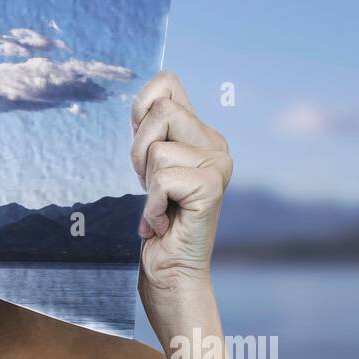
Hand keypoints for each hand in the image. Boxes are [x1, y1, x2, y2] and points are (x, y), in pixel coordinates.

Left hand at [129, 71, 231, 338]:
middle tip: (150, 187)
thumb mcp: (146, 167)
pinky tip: (163, 223)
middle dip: (139, 152)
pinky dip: (150, 207)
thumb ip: (151, 129)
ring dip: (145, 184)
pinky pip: (161, 179)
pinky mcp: (213, 187)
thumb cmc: (154, 222)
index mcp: (201, 133)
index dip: (140, 111)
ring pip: (156, 149)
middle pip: (159, 111)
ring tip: (159, 206)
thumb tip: (151, 87)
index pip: (166, 84)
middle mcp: (217, 144)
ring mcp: (219, 165)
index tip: (142, 153)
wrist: (169, 274)